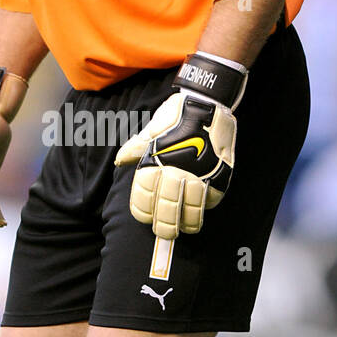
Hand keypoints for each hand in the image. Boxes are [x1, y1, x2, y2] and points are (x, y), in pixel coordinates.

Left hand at [114, 89, 235, 237]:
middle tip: (165, 233)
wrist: (206, 102)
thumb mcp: (150, 130)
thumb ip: (135, 148)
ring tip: (184, 230)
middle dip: (164, 223)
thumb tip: (119, 160)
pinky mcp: (217, 174)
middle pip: (166, 205)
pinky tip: (200, 212)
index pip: (144, 195)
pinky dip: (205, 207)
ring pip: (190, 207)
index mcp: (154, 161)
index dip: (143, 211)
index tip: (145, 219)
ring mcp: (197, 173)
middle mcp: (174, 170)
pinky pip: (211, 197)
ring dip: (186, 222)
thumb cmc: (175, 116)